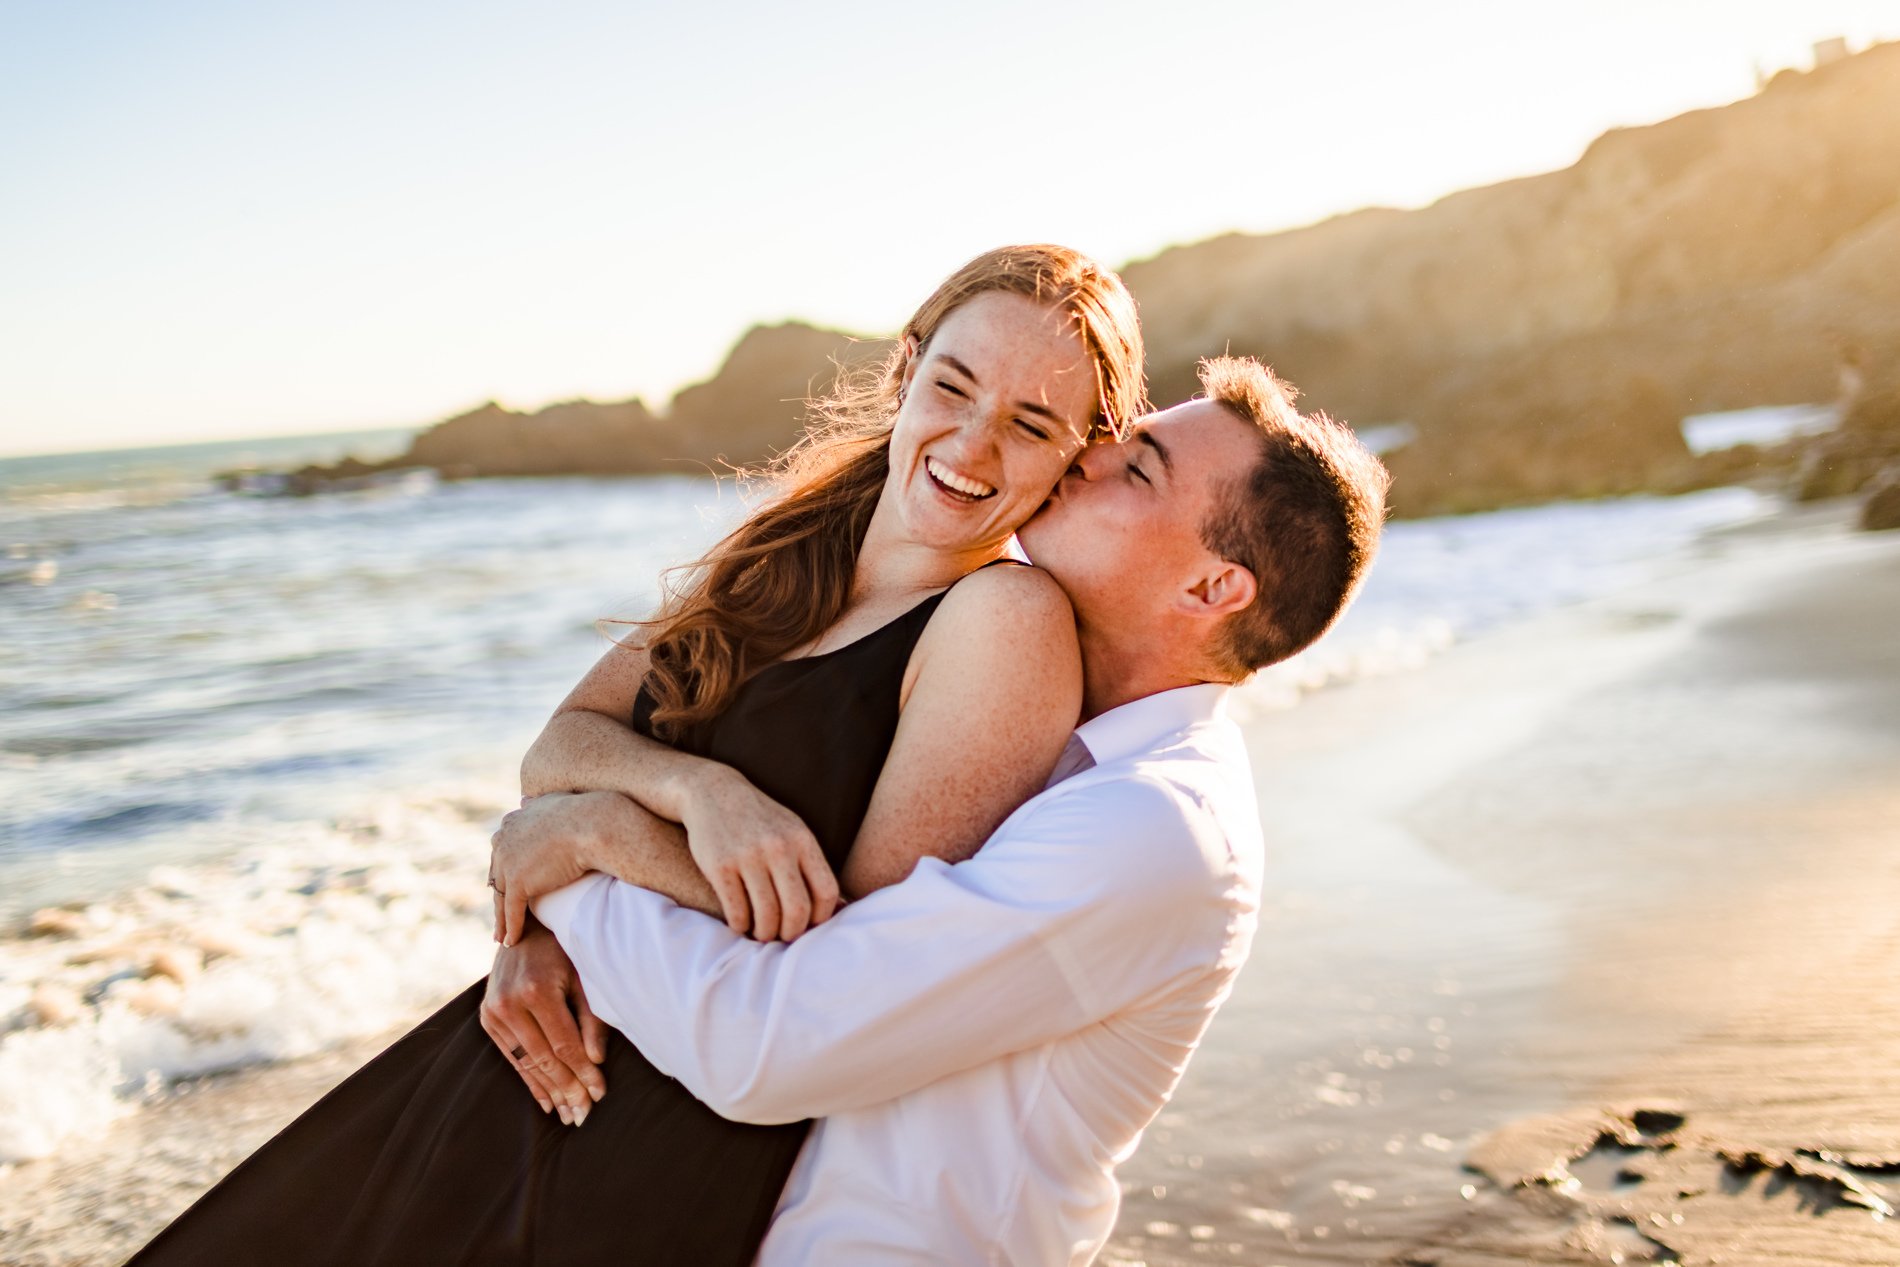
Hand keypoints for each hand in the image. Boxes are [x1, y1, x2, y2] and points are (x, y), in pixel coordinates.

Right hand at [479, 922, 608, 1124]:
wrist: (524, 926)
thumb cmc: (564, 950)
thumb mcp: (584, 976)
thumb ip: (592, 1018)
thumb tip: (597, 1060)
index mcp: (537, 990)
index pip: (564, 1044)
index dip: (583, 1072)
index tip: (600, 1094)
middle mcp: (510, 1003)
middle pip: (544, 1059)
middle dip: (568, 1089)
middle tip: (585, 1116)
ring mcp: (494, 1012)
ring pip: (527, 1063)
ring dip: (550, 1092)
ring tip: (569, 1115)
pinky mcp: (487, 1019)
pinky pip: (512, 1058)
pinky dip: (530, 1081)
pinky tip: (547, 1101)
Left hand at [489, 792, 609, 947]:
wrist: (593, 824)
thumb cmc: (582, 811)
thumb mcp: (553, 800)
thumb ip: (536, 803)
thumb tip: (525, 800)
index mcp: (511, 823)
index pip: (502, 852)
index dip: (503, 870)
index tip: (503, 884)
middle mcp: (502, 841)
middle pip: (496, 876)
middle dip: (497, 896)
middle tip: (499, 914)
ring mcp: (508, 863)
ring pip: (500, 898)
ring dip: (500, 919)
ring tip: (501, 936)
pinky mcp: (518, 883)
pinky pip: (512, 911)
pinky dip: (511, 928)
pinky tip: (511, 941)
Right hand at [677, 765, 838, 941]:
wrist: (713, 793)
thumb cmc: (759, 820)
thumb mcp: (793, 831)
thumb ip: (811, 865)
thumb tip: (839, 906)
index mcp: (802, 840)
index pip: (826, 891)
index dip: (822, 917)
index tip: (809, 923)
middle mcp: (778, 848)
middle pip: (797, 909)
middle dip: (792, 933)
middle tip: (783, 936)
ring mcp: (748, 857)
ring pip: (766, 915)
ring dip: (765, 934)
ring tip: (762, 933)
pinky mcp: (720, 866)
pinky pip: (737, 911)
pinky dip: (741, 926)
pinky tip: (741, 923)